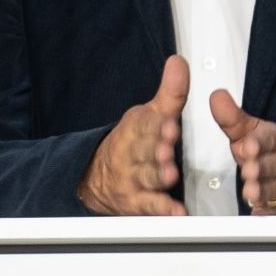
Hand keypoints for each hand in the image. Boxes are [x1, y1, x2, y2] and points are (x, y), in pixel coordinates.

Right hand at [79, 56, 188, 215]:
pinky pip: (150, 206)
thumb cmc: (132, 143)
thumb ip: (170, 93)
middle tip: (167, 148)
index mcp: (136, 128)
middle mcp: (132, 153)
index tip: (169, 123)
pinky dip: (164, 210)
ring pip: (146, 176)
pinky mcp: (137, 201)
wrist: (96, 177)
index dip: (156, 125)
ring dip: (157, 175)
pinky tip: (177, 212)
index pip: (144, 124)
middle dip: (156, 149)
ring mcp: (133, 178)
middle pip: (144, 150)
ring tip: (169, 175)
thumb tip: (179, 62)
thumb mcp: (150, 115)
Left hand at [209, 89, 275, 213]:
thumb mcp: (246, 131)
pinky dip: (266, 214)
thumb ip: (230, 117)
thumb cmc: (262, 150)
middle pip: (274, 165)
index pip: (270, 139)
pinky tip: (258, 214)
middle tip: (249, 171)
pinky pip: (275, 211)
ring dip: (263, 191)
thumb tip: (216, 97)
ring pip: (275, 188)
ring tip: (251, 193)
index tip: (249, 145)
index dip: (260, 143)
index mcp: (275, 140)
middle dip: (261, 168)